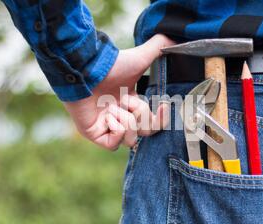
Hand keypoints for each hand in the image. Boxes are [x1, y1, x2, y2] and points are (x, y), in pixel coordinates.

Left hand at [64, 34, 174, 149]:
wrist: (88, 70)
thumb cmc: (112, 65)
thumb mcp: (140, 57)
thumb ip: (158, 48)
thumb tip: (175, 39)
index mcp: (132, 105)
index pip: (153, 125)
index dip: (160, 120)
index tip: (162, 105)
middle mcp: (121, 118)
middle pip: (144, 133)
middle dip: (139, 115)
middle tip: (125, 101)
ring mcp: (108, 128)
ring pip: (130, 140)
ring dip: (125, 121)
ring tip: (111, 107)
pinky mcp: (95, 134)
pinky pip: (113, 145)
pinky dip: (114, 130)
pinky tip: (106, 116)